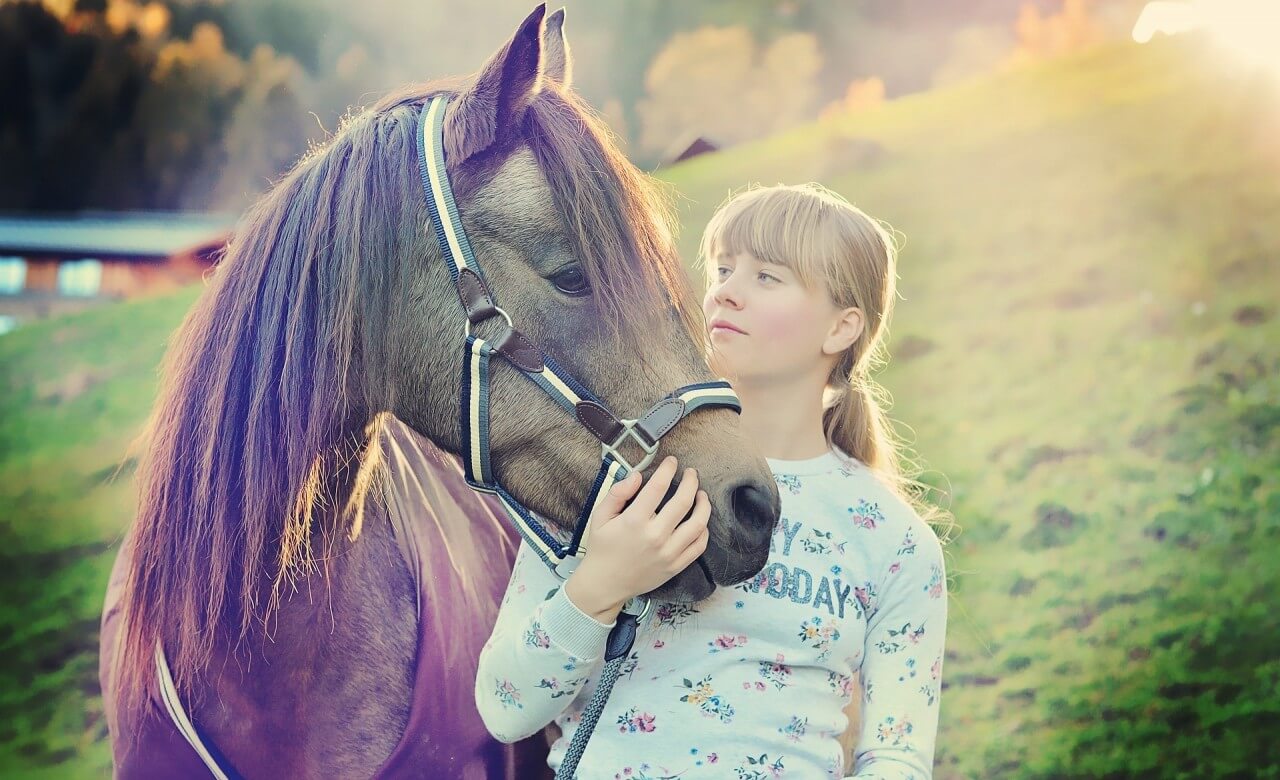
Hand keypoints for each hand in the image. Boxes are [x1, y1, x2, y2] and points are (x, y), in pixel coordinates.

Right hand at [563, 455, 710, 623]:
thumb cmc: (602, 548)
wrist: (605, 584)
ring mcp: (668, 553)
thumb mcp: (600, 517)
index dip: (668, 469)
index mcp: (634, 521)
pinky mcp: (675, 566)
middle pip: (683, 502)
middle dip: (691, 482)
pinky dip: (703, 531)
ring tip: (701, 495)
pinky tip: (700, 521)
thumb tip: (637, 476)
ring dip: (703, 505)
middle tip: (692, 473)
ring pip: (698, 524)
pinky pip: (698, 546)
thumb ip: (617, 493)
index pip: (658, 487)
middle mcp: (654, 536)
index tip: (671, 461)